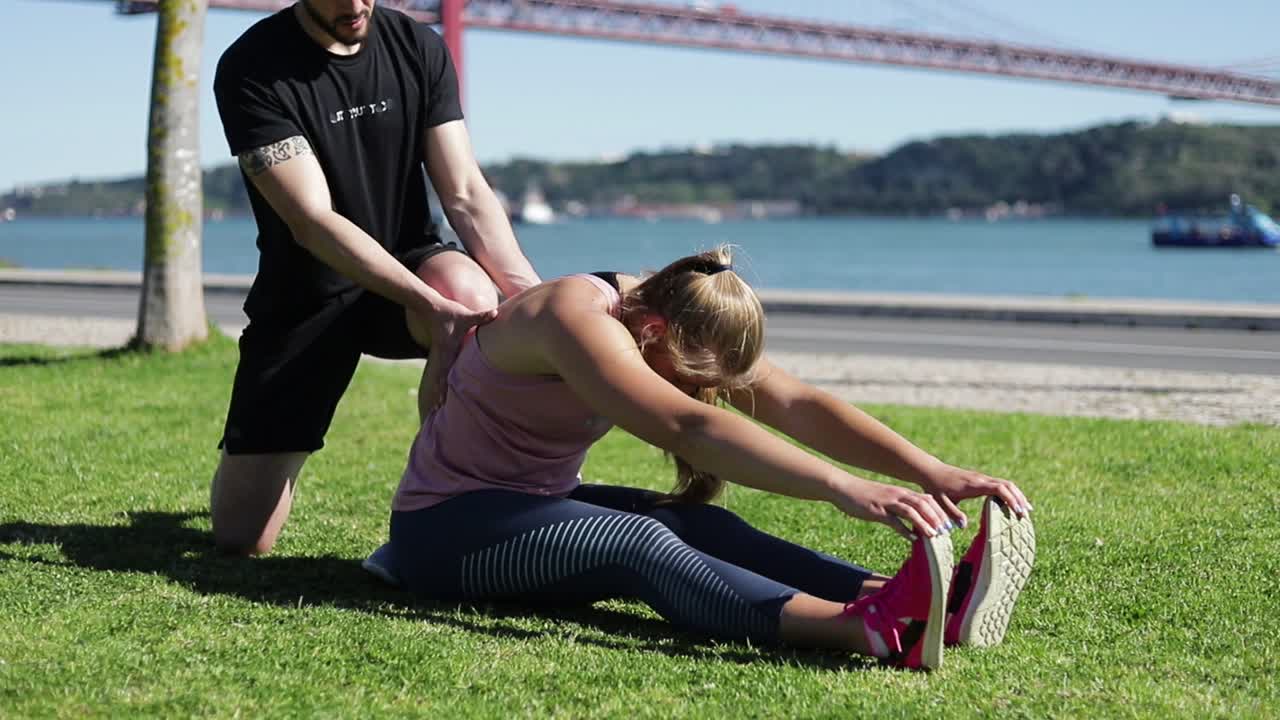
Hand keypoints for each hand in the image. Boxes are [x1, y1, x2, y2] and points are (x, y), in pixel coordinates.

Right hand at [415, 299, 497, 411]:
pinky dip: (439, 379)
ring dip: (438, 389)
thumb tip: (497, 313)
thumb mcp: (466, 315)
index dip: (444, 387)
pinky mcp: (440, 350)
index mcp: (447, 350)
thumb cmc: (448, 312)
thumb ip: (482, 316)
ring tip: (436, 404)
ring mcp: (440, 353)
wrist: (430, 307)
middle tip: (437, 409)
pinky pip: (440, 368)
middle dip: (439, 394)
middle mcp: (442, 355)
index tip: (443, 400)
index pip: (445, 372)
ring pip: (438, 375)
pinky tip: (440, 387)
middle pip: (439, 378)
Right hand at [832, 477, 953, 540]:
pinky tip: (912, 538)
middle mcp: (897, 495)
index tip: (948, 524)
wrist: (843, 488)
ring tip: (934, 535)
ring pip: (911, 511)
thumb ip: (899, 507)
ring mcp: (887, 503)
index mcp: (901, 492)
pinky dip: (904, 530)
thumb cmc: (864, 495)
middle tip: (946, 531)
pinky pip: (893, 521)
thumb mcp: (885, 498)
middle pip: (923, 504)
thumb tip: (912, 521)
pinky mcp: (877, 511)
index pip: (926, 499)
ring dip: (924, 523)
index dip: (939, 511)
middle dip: (937, 518)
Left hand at [917, 462, 1031, 526]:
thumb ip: (952, 513)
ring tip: (1026, 510)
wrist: (932, 472)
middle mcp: (981, 479)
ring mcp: (982, 478)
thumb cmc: (936, 488)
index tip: (1018, 511)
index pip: (998, 488)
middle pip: (1007, 485)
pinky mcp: (981, 480)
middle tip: (1026, 515)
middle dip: (1018, 499)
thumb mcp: (940, 502)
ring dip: (1017, 495)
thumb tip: (964, 526)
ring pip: (1006, 484)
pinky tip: (1014, 504)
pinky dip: (1010, 493)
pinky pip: (1000, 485)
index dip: (1010, 499)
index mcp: (973, 485)